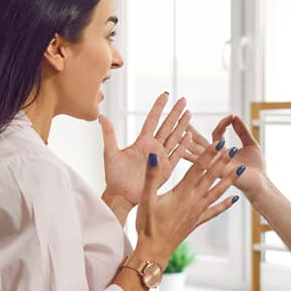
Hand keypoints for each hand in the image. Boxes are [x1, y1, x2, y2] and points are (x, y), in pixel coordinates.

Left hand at [100, 92, 191, 210]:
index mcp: (141, 142)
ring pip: (174, 138)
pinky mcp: (166, 169)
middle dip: (175, 113)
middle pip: (166, 126)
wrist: (121, 196)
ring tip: (189, 113)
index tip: (165, 94)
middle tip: (183, 100)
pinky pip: (177, 155)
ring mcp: (160, 158)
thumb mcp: (110, 153)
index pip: (152, 120)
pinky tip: (189, 136)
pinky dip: (183, 145)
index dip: (159, 107)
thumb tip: (101, 116)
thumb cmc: (114, 177)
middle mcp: (153, 148)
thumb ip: (109, 134)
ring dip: (182, 126)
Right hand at [133, 144, 243, 262]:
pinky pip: (215, 211)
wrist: (154, 250)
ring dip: (228, 180)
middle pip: (211, 177)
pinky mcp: (197, 221)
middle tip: (233, 148)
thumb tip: (154, 155)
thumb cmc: (148, 225)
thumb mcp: (146, 198)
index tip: (219, 142)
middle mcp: (194, 200)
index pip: (198, 168)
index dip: (209, 153)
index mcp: (182, 192)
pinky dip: (225, 204)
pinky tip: (234, 199)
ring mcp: (198, 211)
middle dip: (222, 162)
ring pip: (217, 192)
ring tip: (240, 170)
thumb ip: (152, 176)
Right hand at [185, 115, 265, 197]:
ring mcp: (215, 167)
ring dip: (188, 143)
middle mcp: (216, 159)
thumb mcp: (251, 144)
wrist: (261, 185)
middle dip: (189, 131)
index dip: (223, 124)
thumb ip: (242, 131)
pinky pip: (203, 164)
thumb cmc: (256, 167)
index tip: (232, 116)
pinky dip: (194, 157)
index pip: (216, 134)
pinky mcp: (217, 173)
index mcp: (222, 152)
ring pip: (197, 152)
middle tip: (179, 119)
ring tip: (179, 134)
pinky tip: (185, 152)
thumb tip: (235, 116)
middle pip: (199, 142)